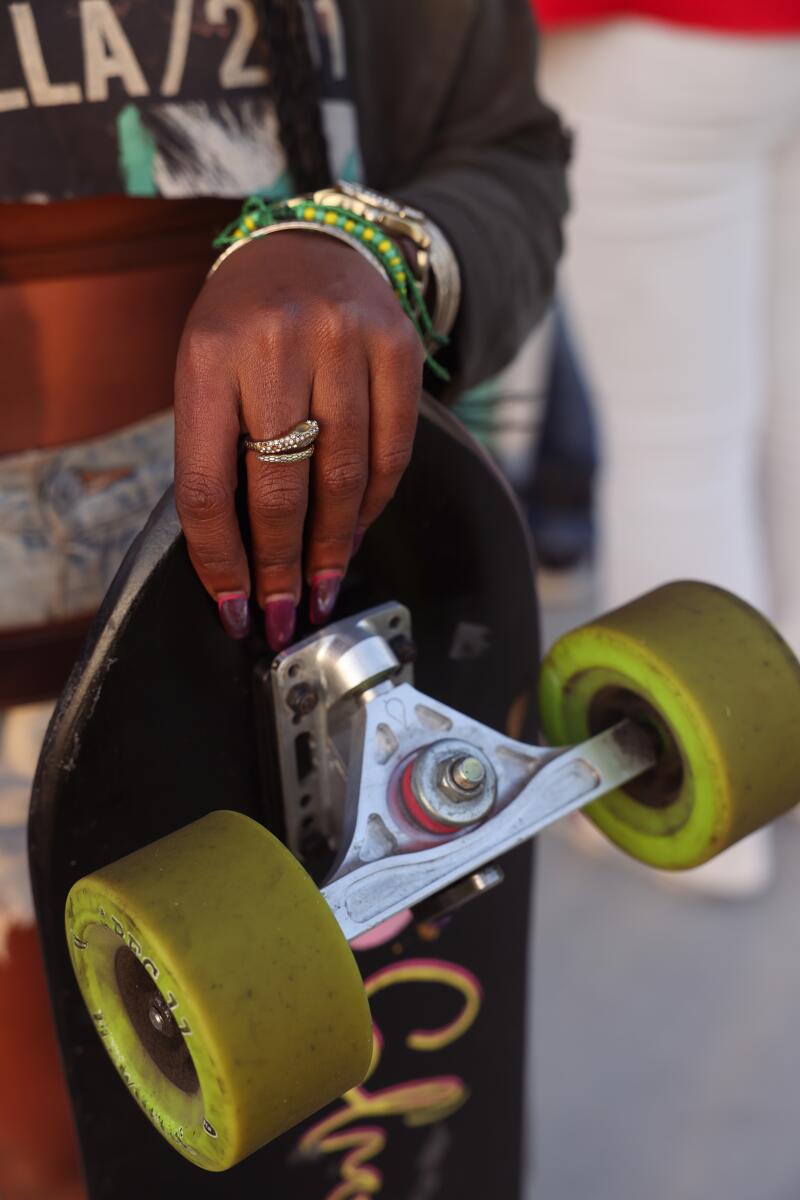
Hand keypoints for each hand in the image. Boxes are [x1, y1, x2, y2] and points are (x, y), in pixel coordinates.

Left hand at [174, 231, 423, 648]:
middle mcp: (276, 344)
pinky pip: (391, 453)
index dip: (220, 561)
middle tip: (282, 615)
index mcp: (209, 355)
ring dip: (332, 548)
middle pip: (280, 488)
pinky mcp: (398, 348)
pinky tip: (353, 533)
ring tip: (321, 587)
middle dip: (281, 568)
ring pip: (342, 478)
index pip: (207, 484)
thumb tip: (238, 556)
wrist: (312, 246)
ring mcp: (344, 342)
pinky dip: (372, 506)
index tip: (233, 608)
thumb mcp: (206, 369)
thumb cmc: (246, 324)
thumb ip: (215, 449)